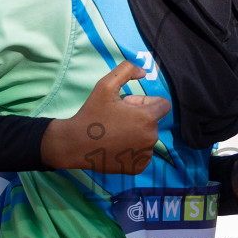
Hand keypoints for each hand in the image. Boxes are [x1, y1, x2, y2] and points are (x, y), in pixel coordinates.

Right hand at [41, 61, 169, 173]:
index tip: (128, 104)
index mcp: (148, 118)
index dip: (146, 101)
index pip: (163, 105)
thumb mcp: (105, 85)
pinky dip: (133, 148)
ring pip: (147, 137)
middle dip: (137, 116)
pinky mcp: (138, 167)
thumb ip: (127, 70)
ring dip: (135, 132)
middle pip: (153, 121)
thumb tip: (145, 71)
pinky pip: (142, 153)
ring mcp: (145, 154)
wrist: (74, 144)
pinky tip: (116, 145)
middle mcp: (151, 138)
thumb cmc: (91, 114)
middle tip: (115, 117)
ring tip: (114, 132)